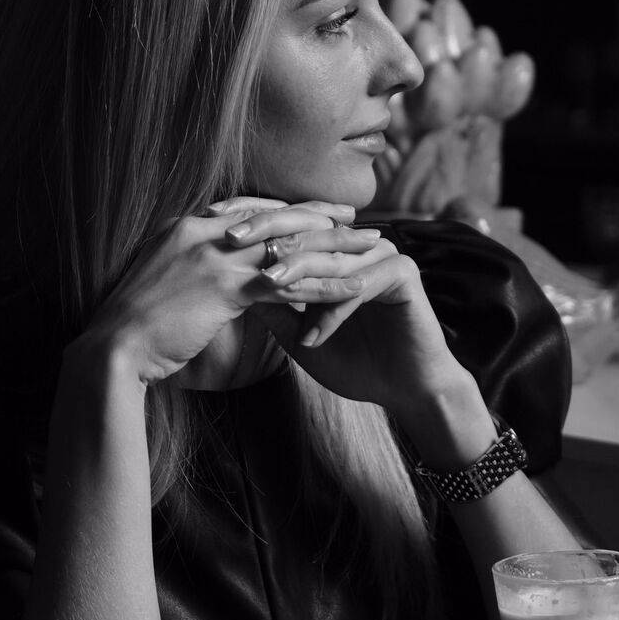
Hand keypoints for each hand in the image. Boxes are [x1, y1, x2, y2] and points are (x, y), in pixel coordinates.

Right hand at [82, 197, 377, 387]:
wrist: (114, 348)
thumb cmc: (135, 325)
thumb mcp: (164, 281)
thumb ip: (193, 267)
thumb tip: (216, 275)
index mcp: (186, 225)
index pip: (249, 207)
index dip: (286, 209)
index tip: (317, 211)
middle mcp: (201, 230)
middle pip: (275, 217)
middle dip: (320, 217)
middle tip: (355, 220)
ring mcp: (213, 255)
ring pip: (288, 246)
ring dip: (333, 249)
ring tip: (369, 250)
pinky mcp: (224, 287)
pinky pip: (286, 282)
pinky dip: (323, 286)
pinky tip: (351, 290)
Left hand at [222, 215, 465, 412]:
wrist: (406, 391)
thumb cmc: (354, 363)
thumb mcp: (300, 335)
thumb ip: (273, 307)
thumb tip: (229, 285)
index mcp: (335, 250)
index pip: (288, 228)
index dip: (251, 230)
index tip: (211, 235)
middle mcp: (359, 245)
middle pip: (307, 229)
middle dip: (267, 235)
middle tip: (231, 241)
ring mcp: (383, 255)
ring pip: (332, 255)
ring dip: (299, 270)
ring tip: (266, 282)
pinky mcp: (404, 274)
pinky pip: (362, 285)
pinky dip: (335, 309)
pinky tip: (312, 333)